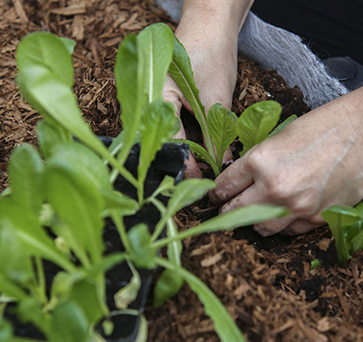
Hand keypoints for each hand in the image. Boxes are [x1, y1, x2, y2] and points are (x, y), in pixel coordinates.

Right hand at [162, 0, 252, 177]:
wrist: (210, 26)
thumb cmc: (211, 53)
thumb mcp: (216, 99)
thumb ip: (216, 134)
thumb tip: (221, 163)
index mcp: (155, 96)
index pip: (169, 139)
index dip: (185, 162)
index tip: (197, 180)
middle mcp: (146, 99)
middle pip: (159, 141)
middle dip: (176, 161)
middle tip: (192, 181)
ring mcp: (150, 99)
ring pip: (161, 136)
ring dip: (177, 152)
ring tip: (191, 169)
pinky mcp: (159, 100)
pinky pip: (165, 126)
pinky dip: (178, 139)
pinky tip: (189, 150)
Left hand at [209, 88, 362, 235]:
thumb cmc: (321, 128)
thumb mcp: (277, 138)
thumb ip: (255, 162)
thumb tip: (237, 179)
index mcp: (260, 161)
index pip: (225, 186)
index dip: (216, 192)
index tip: (215, 196)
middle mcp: (275, 187)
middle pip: (236, 210)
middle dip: (226, 209)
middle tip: (225, 208)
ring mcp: (297, 206)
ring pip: (260, 228)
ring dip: (253, 221)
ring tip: (253, 212)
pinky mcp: (317, 217)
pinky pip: (289, 231)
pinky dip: (282, 224)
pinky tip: (282, 212)